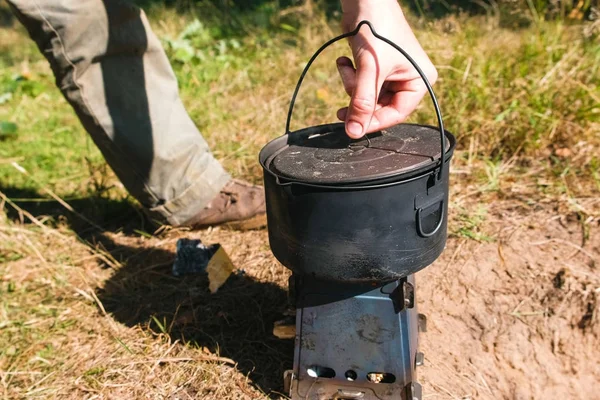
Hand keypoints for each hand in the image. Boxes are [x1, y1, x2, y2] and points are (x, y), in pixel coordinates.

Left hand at [337, 0, 436, 137]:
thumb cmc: (376, 28)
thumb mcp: (369, 70)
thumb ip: (361, 102)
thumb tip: (353, 133)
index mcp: (420, 81)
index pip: (396, 114)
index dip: (373, 122)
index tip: (352, 128)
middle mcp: (409, 79)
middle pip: (380, 107)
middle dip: (359, 99)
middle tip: (341, 105)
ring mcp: (392, 74)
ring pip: (367, 96)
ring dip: (352, 85)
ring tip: (348, 66)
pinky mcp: (377, 68)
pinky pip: (361, 85)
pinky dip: (350, 75)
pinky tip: (345, 60)